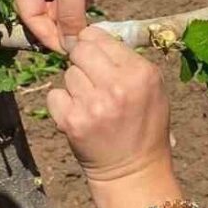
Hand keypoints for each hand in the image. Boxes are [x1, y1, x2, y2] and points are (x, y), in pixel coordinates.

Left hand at [48, 27, 172, 184]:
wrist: (133, 171)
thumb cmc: (144, 125)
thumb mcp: (152, 88)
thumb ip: (127, 60)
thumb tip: (92, 36)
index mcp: (141, 73)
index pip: (99, 36)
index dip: (94, 46)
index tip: (98, 59)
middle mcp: (117, 86)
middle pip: (80, 50)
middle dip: (82, 61)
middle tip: (93, 80)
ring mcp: (92, 104)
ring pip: (68, 74)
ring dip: (76, 86)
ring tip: (93, 104)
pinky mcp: (71, 121)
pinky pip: (54, 95)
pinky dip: (63, 104)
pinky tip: (80, 116)